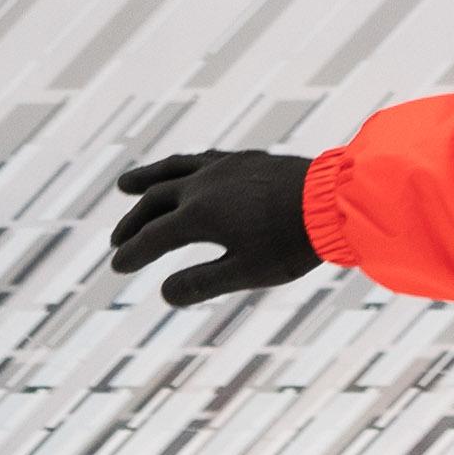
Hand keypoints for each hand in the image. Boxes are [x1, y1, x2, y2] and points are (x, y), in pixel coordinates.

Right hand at [106, 146, 322, 308]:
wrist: (335, 200)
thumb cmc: (293, 243)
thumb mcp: (248, 272)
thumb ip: (204, 283)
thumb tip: (164, 294)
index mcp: (198, 216)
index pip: (153, 239)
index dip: (133, 254)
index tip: (118, 267)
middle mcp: (201, 186)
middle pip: (155, 204)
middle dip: (133, 224)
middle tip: (117, 241)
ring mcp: (222, 169)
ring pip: (173, 171)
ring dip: (147, 180)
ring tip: (125, 186)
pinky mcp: (243, 160)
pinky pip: (201, 160)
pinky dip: (182, 167)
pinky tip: (183, 171)